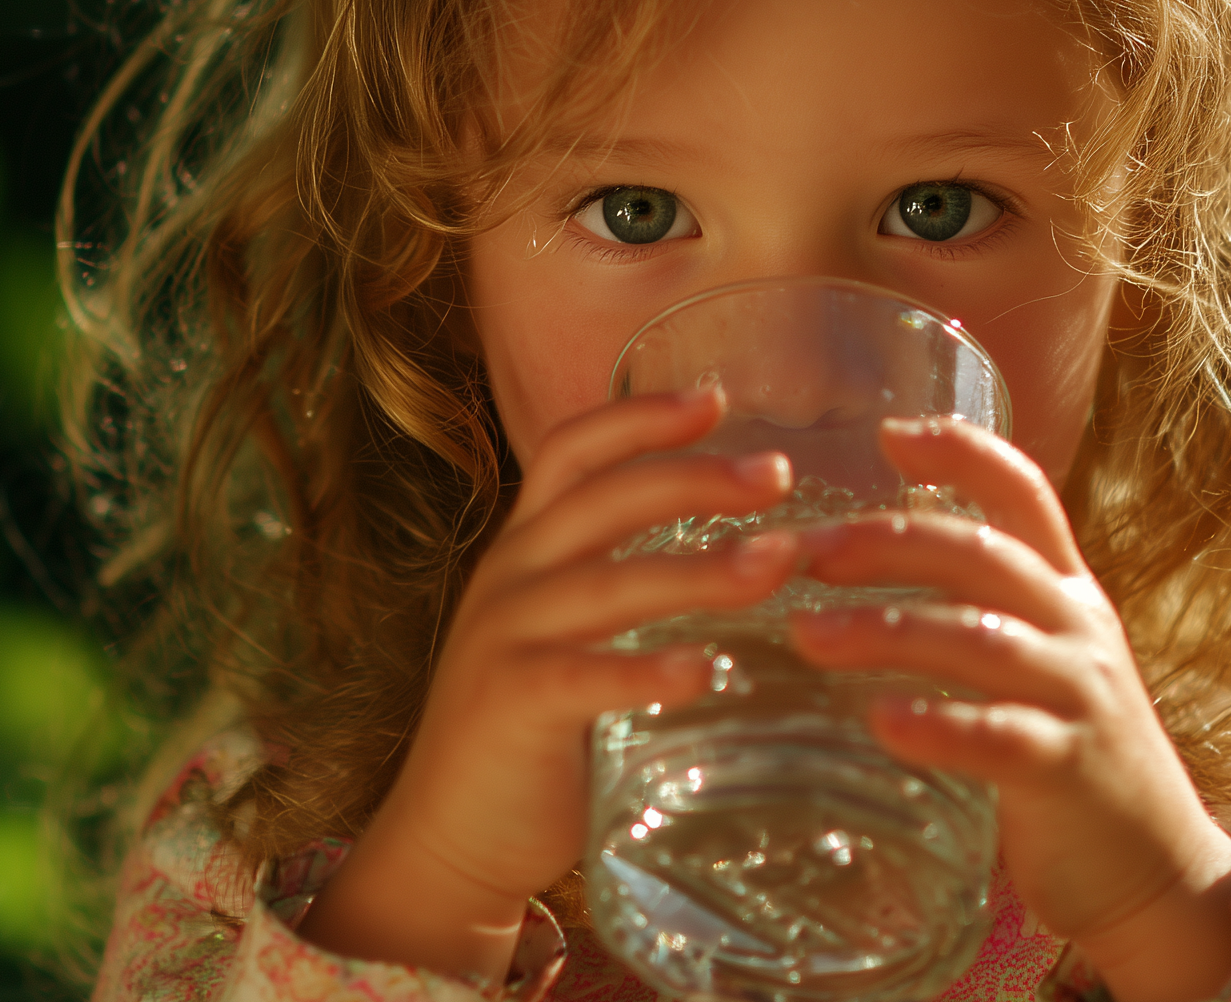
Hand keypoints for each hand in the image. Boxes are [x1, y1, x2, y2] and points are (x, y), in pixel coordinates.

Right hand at [300, 387, 800, 974]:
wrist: (453, 835)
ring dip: (697, 570)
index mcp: (528, 550)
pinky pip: (581, 676)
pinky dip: (645, 670)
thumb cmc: (540, 732)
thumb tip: (753, 557)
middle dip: (694, 477)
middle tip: (777, 475)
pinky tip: (706, 672)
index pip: (572, 450)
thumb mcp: (575, 635)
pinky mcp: (509, 705)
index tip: (715, 397)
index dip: (639, 417)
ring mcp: (504, 639)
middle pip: (601, 498)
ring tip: (774, 564)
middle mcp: (510, 578)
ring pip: (605, 583)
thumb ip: (631, 590)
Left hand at [788, 417, 1230, 1001]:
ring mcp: (1080, 697)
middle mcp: (1079, 629)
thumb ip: (974, 617)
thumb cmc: (1068, 761)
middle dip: (886, 541)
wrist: (1157, 873)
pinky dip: (938, 724)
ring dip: (887, 628)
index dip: (963, 452)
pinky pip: (1000, 735)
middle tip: (804, 553)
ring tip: (808, 635)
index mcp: (1069, 593)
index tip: (889, 433)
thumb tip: (852, 582)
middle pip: (982, 552)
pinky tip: (881, 721)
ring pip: (980, 637)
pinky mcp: (1070, 770)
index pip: (1025, 492)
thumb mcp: (1037, 665)